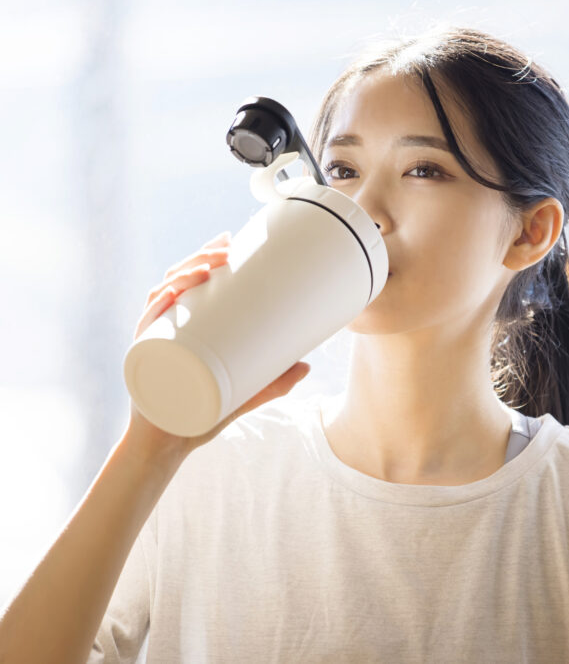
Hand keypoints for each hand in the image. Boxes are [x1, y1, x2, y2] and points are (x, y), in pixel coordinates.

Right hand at [124, 231, 310, 459]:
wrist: (169, 444)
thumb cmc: (202, 414)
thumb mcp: (245, 393)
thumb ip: (275, 382)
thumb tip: (309, 366)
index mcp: (184, 325)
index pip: (192, 281)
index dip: (206, 255)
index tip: (231, 239)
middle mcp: (165, 326)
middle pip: (178, 279)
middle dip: (201, 256)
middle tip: (229, 248)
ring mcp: (153, 338)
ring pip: (162, 294)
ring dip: (183, 272)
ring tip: (210, 264)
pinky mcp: (145, 357)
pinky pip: (148, 324)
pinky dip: (159, 305)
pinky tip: (174, 292)